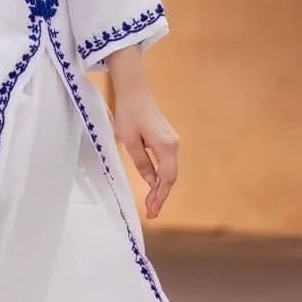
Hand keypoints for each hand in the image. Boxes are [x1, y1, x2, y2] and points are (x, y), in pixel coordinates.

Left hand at [104, 51, 177, 219]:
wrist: (134, 89)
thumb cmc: (129, 113)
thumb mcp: (129, 141)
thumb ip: (142, 163)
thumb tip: (150, 181)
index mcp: (166, 147)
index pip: (166, 179)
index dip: (160, 197)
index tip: (152, 212)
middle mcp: (173, 144)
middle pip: (170, 176)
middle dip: (161, 195)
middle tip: (151, 212)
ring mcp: (171, 141)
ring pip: (169, 170)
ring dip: (161, 187)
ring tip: (151, 203)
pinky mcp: (166, 138)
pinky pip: (166, 162)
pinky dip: (160, 176)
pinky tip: (153, 185)